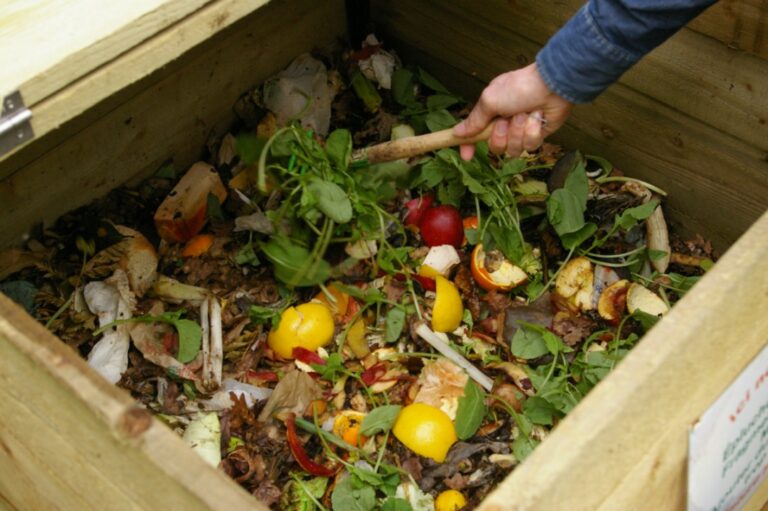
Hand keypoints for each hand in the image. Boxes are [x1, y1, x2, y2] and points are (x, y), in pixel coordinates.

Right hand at [453, 63, 572, 159]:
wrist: (551, 86)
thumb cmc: (519, 88)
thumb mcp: (490, 101)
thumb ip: (474, 120)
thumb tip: (457, 133)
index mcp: (491, 114)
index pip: (475, 134)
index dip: (469, 146)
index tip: (466, 156)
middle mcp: (505, 124)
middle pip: (495, 146)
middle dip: (500, 135)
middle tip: (506, 120)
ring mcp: (521, 131)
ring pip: (513, 149)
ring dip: (518, 132)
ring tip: (524, 116)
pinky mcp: (536, 136)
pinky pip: (529, 146)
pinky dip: (532, 132)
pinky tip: (537, 119)